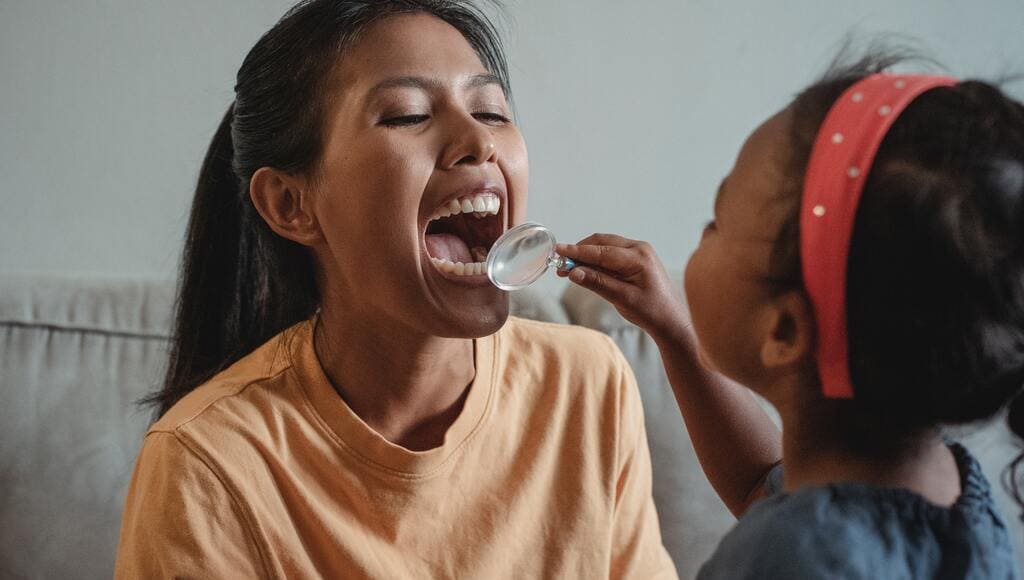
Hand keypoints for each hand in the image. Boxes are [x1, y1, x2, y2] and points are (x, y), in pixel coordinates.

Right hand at [556, 234, 689, 342]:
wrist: (671, 320)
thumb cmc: (651, 311)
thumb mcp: (622, 298)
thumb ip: (597, 282)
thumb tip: (573, 272)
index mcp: (638, 257)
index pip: (601, 251)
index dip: (577, 252)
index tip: (559, 251)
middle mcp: (639, 249)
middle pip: (602, 243)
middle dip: (580, 252)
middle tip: (561, 264)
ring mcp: (639, 252)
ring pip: (605, 247)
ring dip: (587, 256)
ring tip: (569, 269)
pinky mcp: (637, 258)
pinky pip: (612, 254)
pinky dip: (597, 260)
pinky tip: (586, 270)